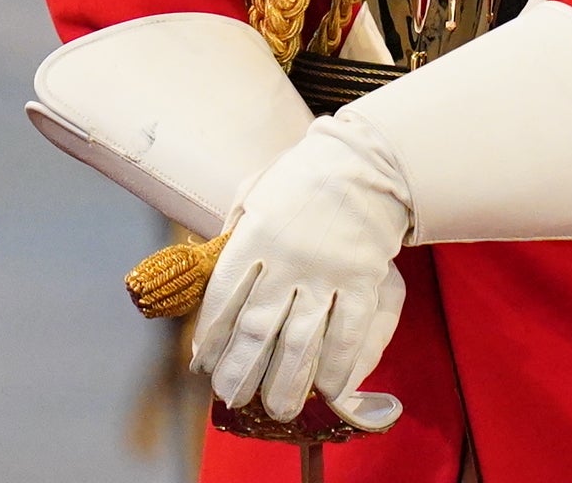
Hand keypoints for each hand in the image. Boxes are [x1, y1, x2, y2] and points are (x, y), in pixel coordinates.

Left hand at [192, 121, 410, 430]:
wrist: (367, 161)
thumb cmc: (304, 178)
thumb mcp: (255, 195)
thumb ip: (233, 236)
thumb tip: (208, 275)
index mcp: (254, 238)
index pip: (221, 303)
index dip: (210, 342)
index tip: (204, 367)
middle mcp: (287, 262)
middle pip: (256, 331)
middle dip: (241, 374)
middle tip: (233, 399)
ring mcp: (327, 273)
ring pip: (301, 341)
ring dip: (287, 382)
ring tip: (279, 409)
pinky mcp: (363, 278)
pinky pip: (349, 331)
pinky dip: (339, 364)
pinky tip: (330, 387)